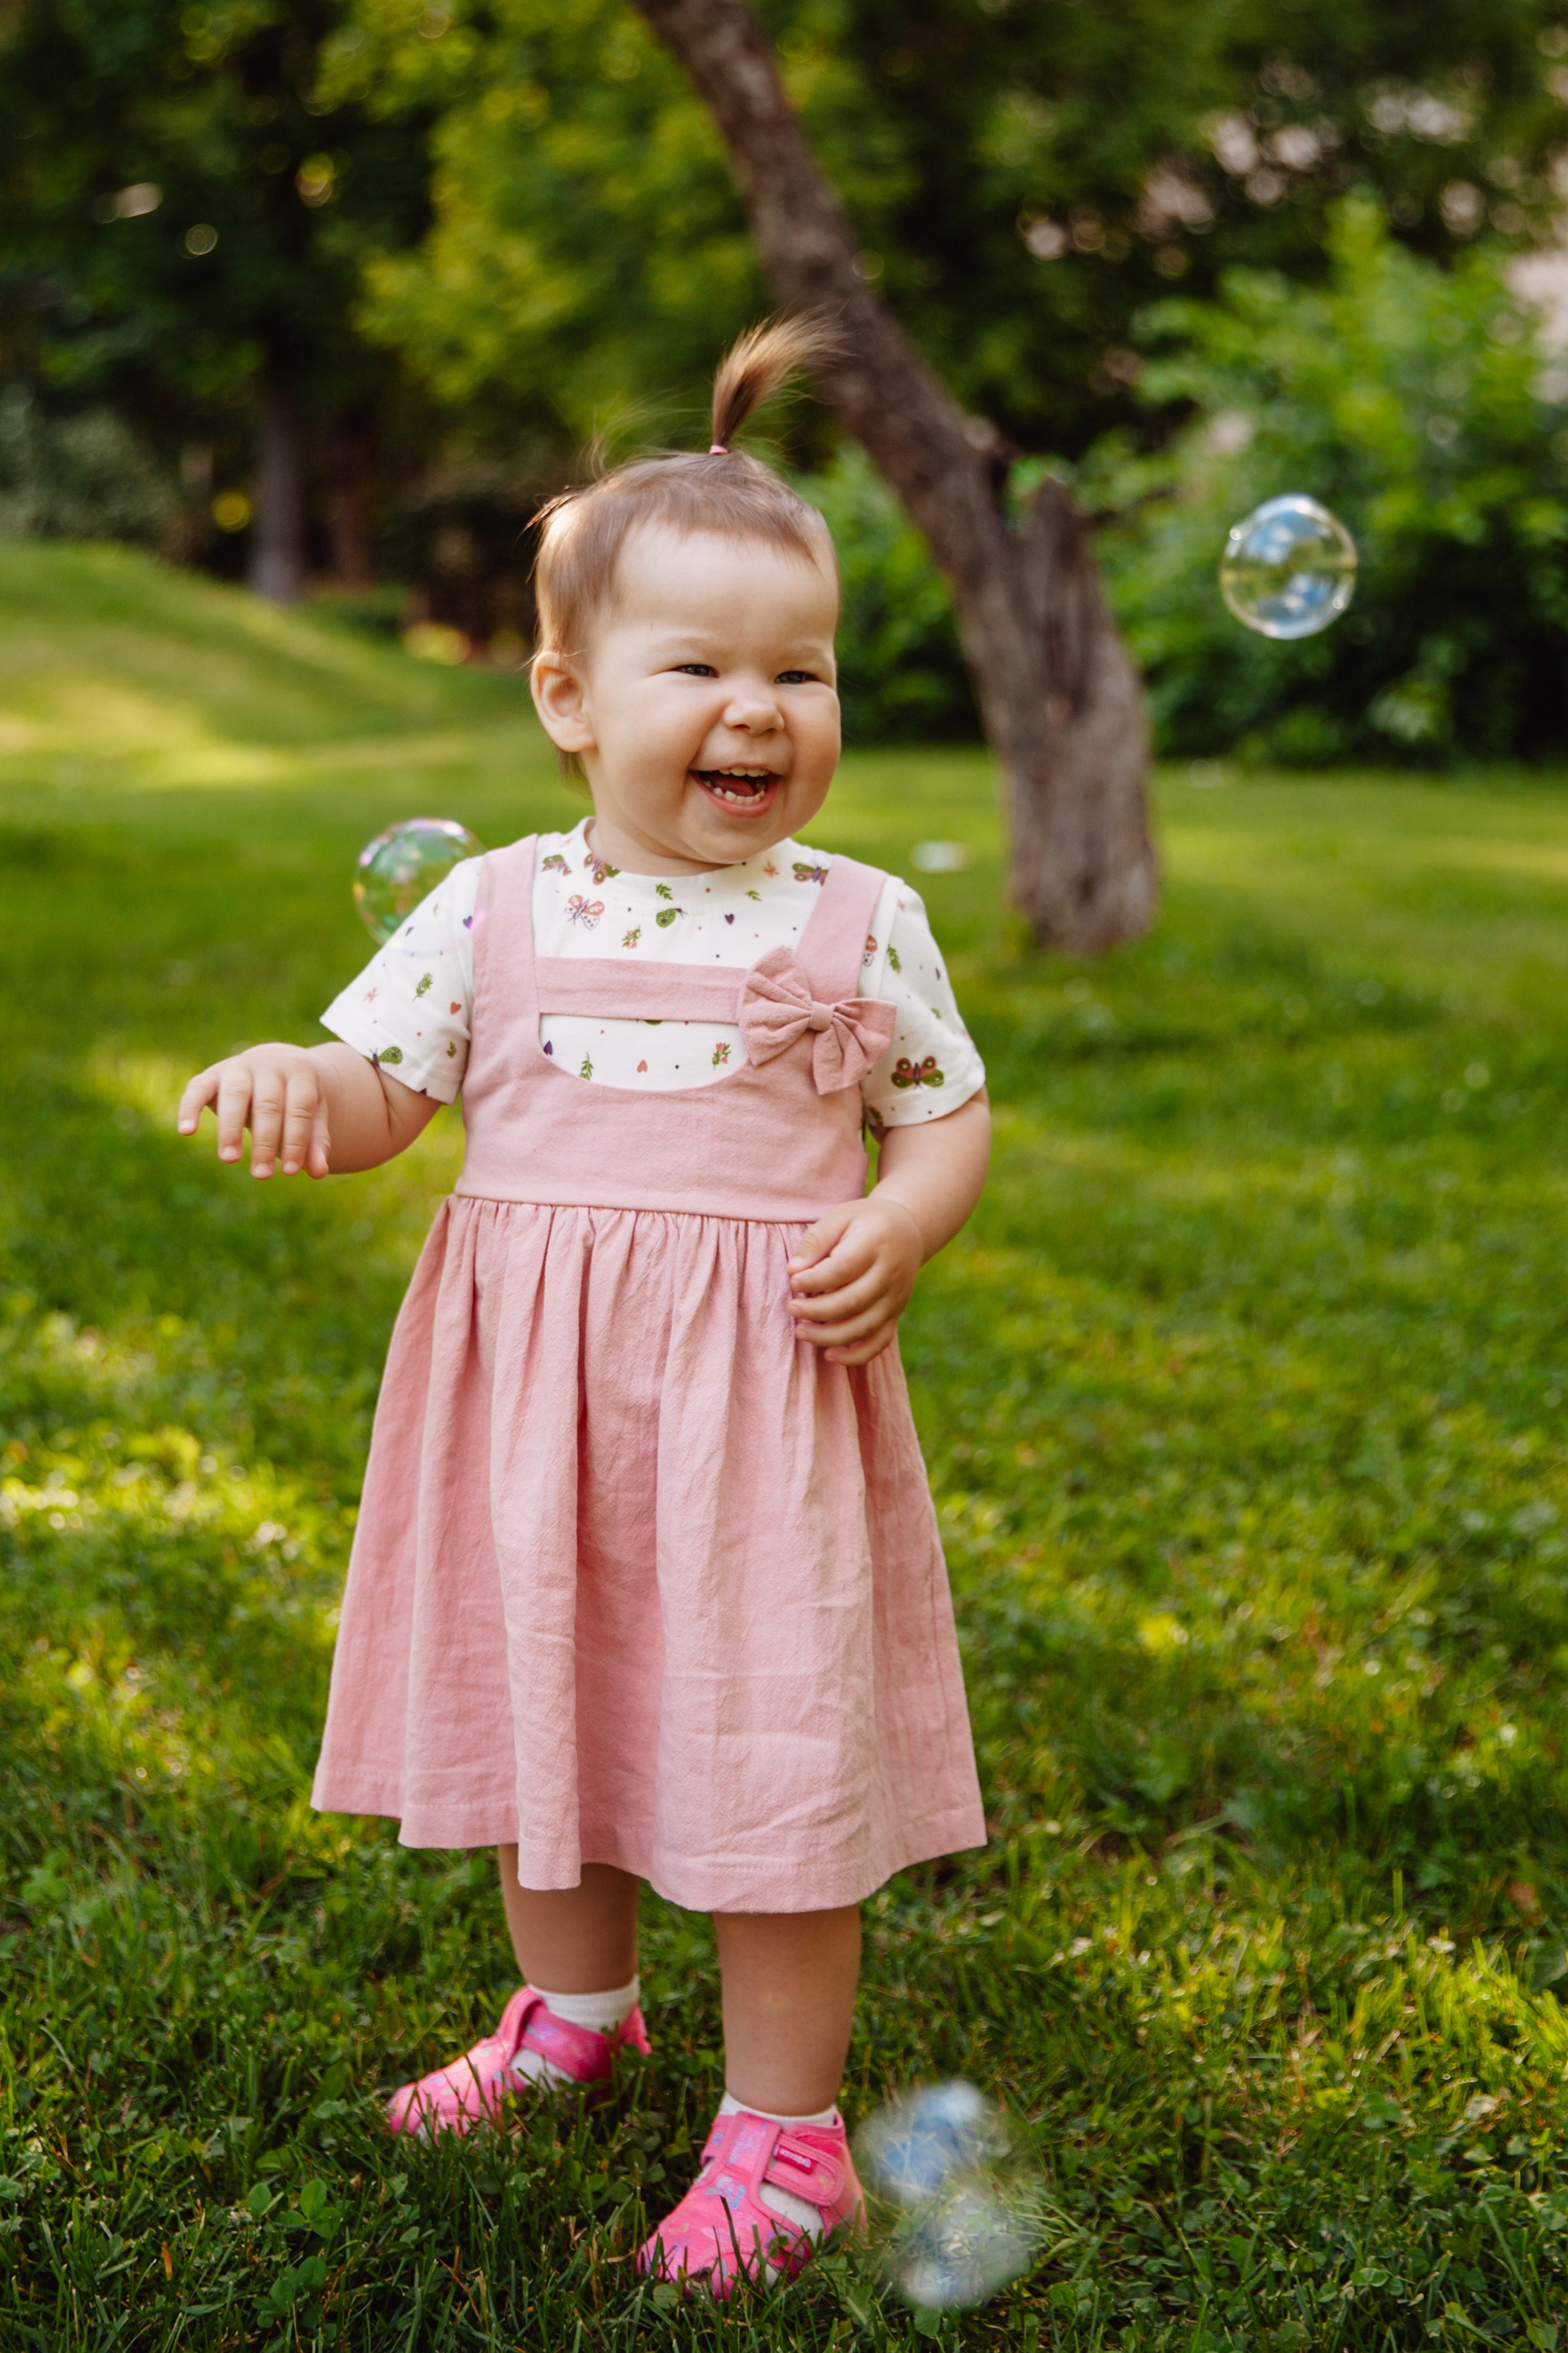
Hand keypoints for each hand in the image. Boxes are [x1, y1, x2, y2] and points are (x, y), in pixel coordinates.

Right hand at [177, 1044, 331, 1179]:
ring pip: (235, 1095)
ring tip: (230, 1159)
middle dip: (265, 1142)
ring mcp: (238, 1067)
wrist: (276, 1063)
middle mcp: (268, 1065)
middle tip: (262, 1175)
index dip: (295, 1141)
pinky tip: (186, 1131)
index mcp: (299, 1072)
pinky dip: (189, 1108)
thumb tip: (320, 1172)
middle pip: (268, 1105)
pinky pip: (197, 1089)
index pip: (299, 1108)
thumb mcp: (314, 1116)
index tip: (290, 1172)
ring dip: (231, 1129)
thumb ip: (316, 1142)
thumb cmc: (296, 1099)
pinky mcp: (211, 1074)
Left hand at [787, 1194, 924, 1364]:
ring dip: (829, 1336)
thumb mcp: (840, 1217)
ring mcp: (896, 1298)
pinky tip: (829, 1355)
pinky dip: (856, 1356)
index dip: (814, 1280)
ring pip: (864, 1327)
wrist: (907, 1230)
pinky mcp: (896, 1315)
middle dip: (817, 1311)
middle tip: (791, 1308)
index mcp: (876, 1243)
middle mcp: (890, 1273)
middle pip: (853, 1301)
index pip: (843, 1268)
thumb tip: (793, 1270)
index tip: (793, 1280)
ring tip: (801, 1332)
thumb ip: (816, 1240)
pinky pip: (879, 1343)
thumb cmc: (864, 1222)